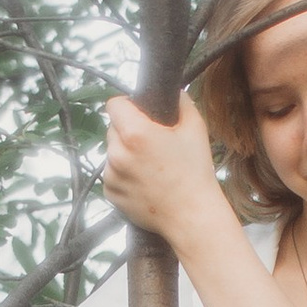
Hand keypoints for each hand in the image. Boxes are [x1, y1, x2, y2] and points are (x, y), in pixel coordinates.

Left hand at [103, 91, 225, 247]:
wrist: (191, 215)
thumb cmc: (195, 172)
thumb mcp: (195, 128)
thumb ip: (182, 103)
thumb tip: (174, 92)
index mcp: (135, 134)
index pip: (114, 105)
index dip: (126, 104)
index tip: (136, 111)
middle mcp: (117, 154)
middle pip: (113, 129)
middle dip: (127, 131)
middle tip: (151, 143)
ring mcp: (111, 176)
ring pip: (111, 153)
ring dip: (124, 154)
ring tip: (149, 166)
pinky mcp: (110, 193)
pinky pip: (112, 175)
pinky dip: (123, 175)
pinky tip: (144, 182)